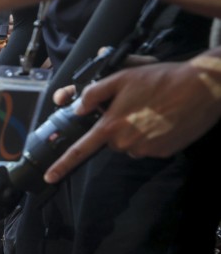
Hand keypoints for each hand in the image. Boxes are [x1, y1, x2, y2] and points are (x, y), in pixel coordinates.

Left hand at [45, 55, 220, 182]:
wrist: (203, 88)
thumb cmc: (161, 79)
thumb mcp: (122, 77)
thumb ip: (94, 93)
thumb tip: (78, 108)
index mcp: (110, 126)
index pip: (79, 150)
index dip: (62, 165)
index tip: (50, 176)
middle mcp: (125, 142)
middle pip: (110, 141)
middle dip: (116, 126)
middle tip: (135, 106)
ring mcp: (144, 150)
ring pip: (130, 143)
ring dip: (136, 130)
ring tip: (153, 109)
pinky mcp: (162, 153)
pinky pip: (148, 146)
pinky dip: (152, 134)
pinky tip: (164, 118)